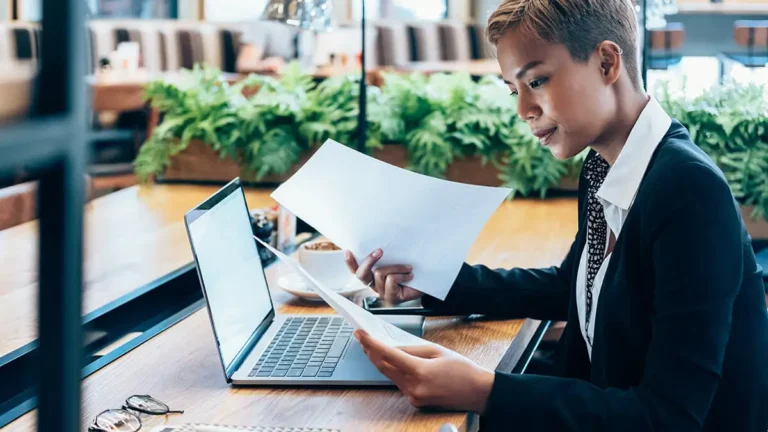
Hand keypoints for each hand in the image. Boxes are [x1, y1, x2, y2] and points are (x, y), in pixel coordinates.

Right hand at [344, 249, 422, 303]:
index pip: (357, 271)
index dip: (350, 263)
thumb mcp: (398, 260)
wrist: (428, 284)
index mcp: (373, 277)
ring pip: (379, 273)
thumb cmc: (412, 272)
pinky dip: (402, 275)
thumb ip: (389, 255)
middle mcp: (375, 285)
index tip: (348, 251)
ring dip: (396, 267)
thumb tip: (383, 240)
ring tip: (408, 268)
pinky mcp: (391, 298)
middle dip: (369, 260)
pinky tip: (410, 276)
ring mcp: (382, 293)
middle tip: (380, 250)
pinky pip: (391, 280)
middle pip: (361, 274)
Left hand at [355, 330, 494, 412]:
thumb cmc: (462, 370)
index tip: (360, 334)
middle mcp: (414, 387)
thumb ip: (412, 350)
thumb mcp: (437, 351)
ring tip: (372, 347)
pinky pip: (399, 383)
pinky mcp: (416, 402)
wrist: (478, 392)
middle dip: (371, 352)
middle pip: (383, 367)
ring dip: (380, 362)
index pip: (388, 355)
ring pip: (390, 376)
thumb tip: (392, 348)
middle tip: (362, 339)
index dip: (371, 343)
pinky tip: (391, 362)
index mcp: (420, 372)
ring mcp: (414, 397)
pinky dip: (393, 371)